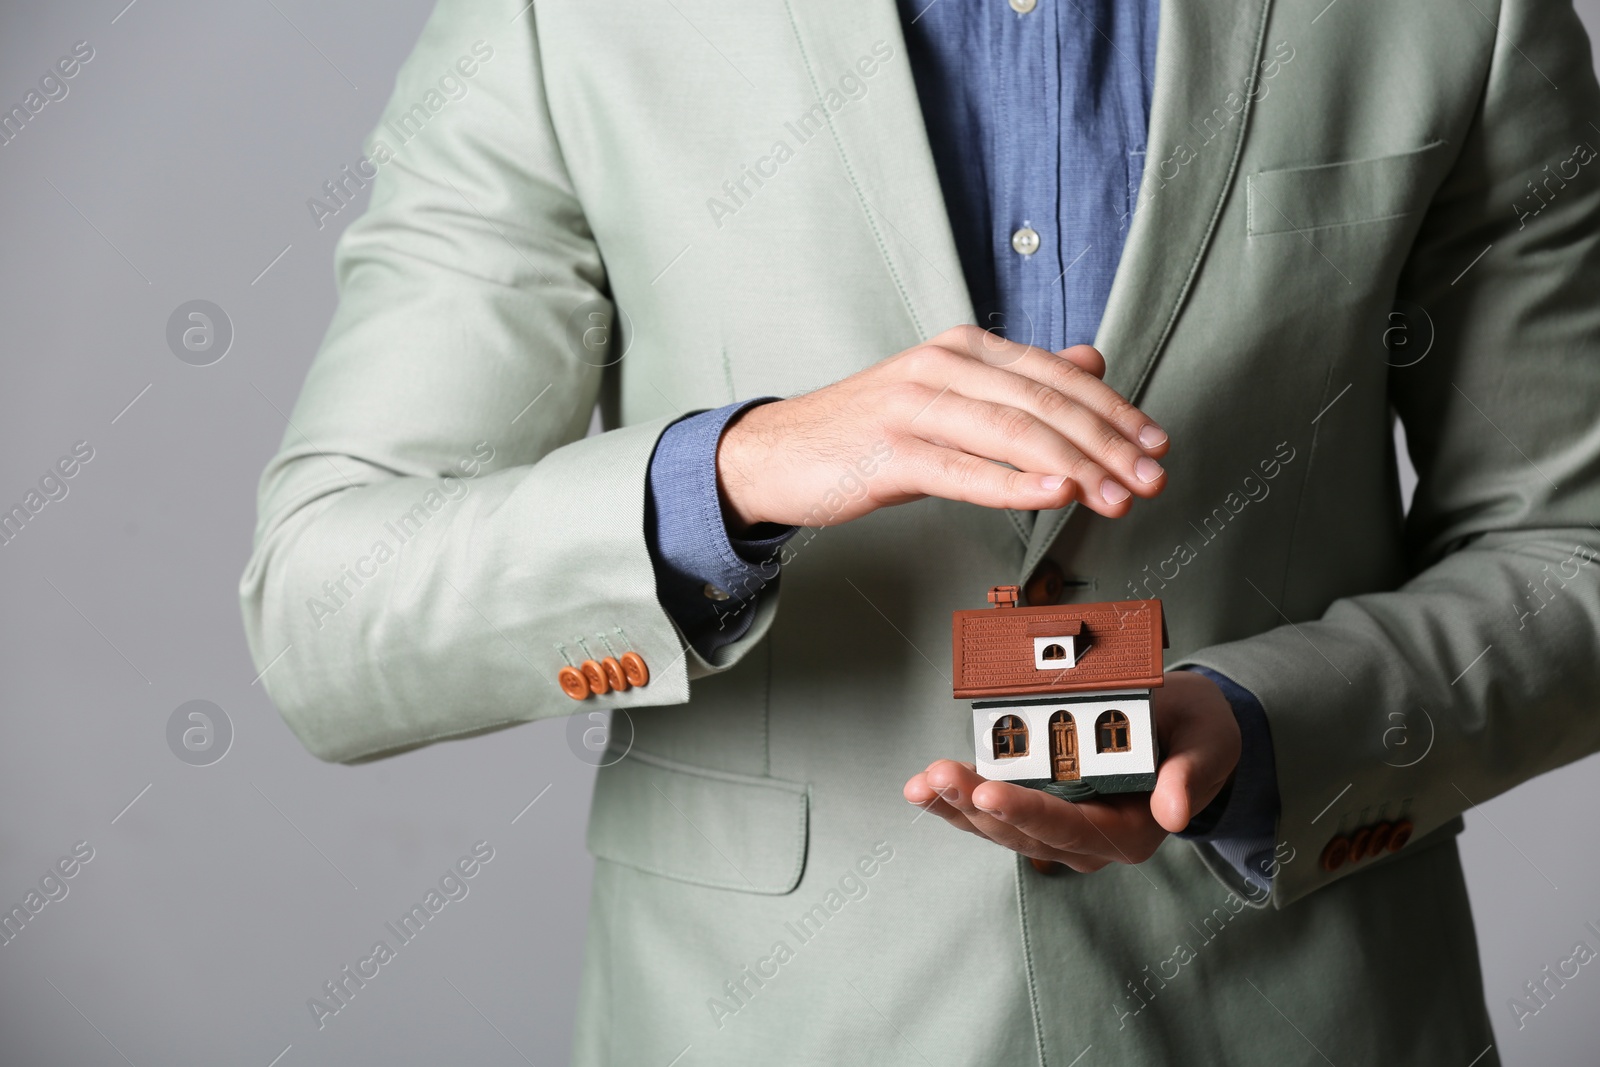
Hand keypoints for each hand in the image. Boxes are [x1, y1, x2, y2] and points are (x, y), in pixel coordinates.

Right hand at [716, 324, 1168, 533]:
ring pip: (1013, 434)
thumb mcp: (949, 393)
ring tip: (1117, 496)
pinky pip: (963, 469)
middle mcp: (942, 367)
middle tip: (1151, 478)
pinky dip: (1015, 484)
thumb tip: (1090, 362)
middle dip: (1108, 444)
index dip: (1115, 411)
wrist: (777, 453)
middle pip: (1044, 404)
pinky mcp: (888, 453)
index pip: (1056, 377)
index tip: (1156, 443)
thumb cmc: (867, 430)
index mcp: (963, 349)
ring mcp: (912, 407)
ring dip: (1076, 467)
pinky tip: (1055, 495)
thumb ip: (1018, 380)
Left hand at [902, 671, 1240, 871]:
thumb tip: (1174, 814)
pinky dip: (959, 800)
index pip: (1072, 828)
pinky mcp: (1039, 812)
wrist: (1187, 733)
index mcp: (1131, 831)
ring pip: (1000, 829)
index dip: (1028, 812)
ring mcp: (1059, 831)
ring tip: (919, 784)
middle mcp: (1089, 843)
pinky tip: (925, 787)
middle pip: (1023, 832)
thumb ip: (1189, 777)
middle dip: (975, 805)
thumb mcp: (1206, 744)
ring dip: (956, 806)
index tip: (991, 793)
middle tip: (936, 777)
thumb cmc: (1194, 734)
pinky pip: (994, 813)